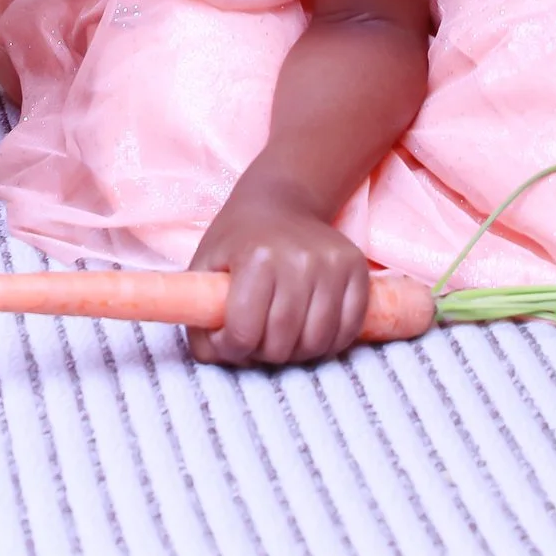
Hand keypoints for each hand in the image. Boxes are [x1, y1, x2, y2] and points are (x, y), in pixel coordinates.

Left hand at [188, 183, 372, 365]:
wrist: (282, 200)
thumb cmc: (239, 237)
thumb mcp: (206, 264)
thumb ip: (199, 311)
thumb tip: (211, 355)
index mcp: (256, 258)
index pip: (244, 332)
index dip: (232, 347)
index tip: (229, 340)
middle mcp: (298, 261)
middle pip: (283, 343)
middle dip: (264, 354)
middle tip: (256, 340)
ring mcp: (331, 265)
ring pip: (318, 343)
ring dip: (297, 353)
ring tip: (281, 337)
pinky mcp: (356, 269)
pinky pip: (348, 330)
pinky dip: (328, 343)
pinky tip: (308, 331)